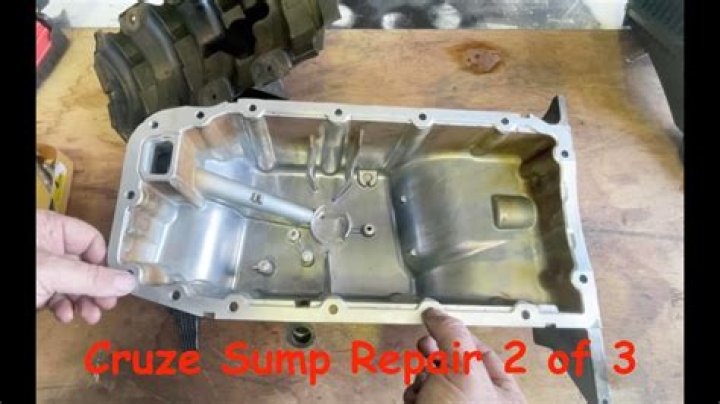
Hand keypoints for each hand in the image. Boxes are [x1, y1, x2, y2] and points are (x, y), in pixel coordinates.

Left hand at [36, 209, 136, 323]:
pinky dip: (65, 308)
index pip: (92, 240)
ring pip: (73, 285)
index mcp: (51, 228)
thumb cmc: (12, 270)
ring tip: (90, 314)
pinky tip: (66, 315)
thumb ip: (90, 278)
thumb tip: (126, 281)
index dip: (105, 262)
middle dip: (96, 289)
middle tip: (107, 302)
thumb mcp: (53, 272)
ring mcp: (41, 268)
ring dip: (84, 302)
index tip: (116, 281)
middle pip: (86, 266)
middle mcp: (47, 246)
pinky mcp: (36, 288)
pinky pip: (57, 297)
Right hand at [404, 308, 526, 403]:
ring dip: (422, 379)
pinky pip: (423, 401)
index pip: (484, 354)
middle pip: (456, 369)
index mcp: (504, 396)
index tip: (438, 324)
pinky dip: (414, 397)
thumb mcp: (462, 368)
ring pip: (436, 386)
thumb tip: (435, 311)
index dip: (459, 336)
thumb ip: (451, 334)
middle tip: (423, 346)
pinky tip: (412, 400)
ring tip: (419, 383)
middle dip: (436, 356)